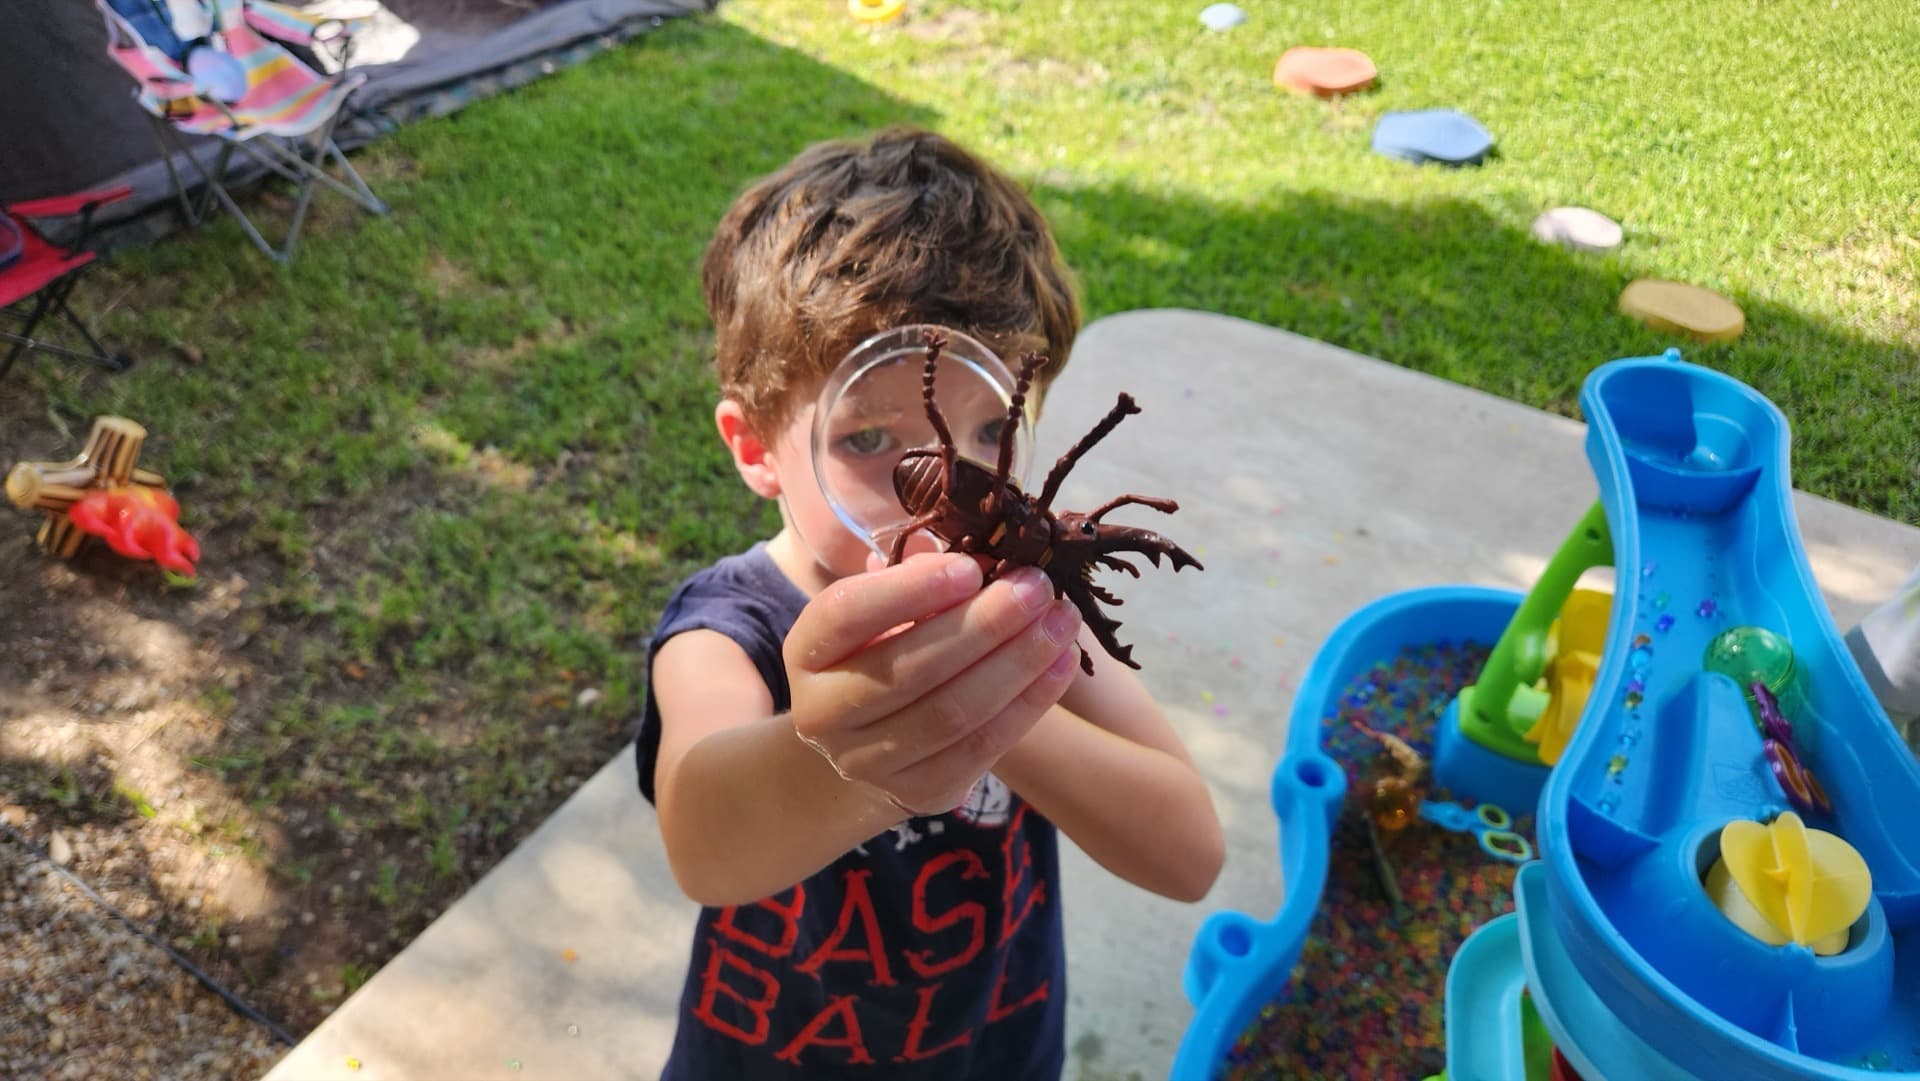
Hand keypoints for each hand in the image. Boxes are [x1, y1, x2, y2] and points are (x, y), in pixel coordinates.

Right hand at [785, 553, 1081, 815]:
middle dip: (983, 624)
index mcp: (807, 652)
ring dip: (1017, 663)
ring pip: (951, 713)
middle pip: (909, 669)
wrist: (868, 745)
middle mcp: (823, 714)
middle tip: (1037, 587)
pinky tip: (1062, 664)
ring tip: (1060, 622)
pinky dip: (1029, 704)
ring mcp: (868, 762)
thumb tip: (975, 557)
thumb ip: (915, 582)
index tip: (970, 566)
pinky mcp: (921, 794)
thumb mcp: (882, 613)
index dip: (907, 590)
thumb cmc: (882, 653)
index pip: (845, 615)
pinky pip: (982, 749)